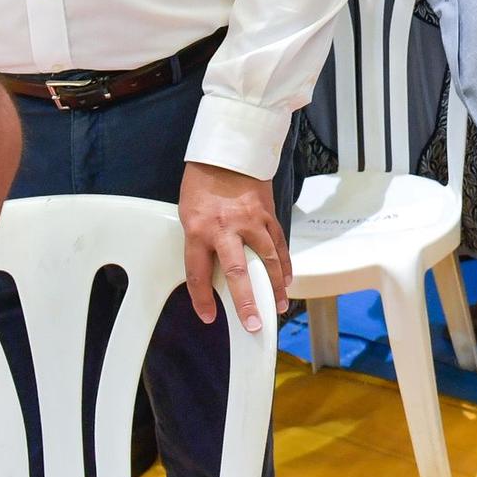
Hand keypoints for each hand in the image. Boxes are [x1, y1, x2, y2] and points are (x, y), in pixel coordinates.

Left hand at [177, 161, 288, 331]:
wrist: (228, 152)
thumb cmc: (202, 183)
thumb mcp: (189, 215)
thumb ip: (200, 243)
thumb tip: (212, 271)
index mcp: (199, 230)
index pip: (198, 273)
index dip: (202, 299)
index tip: (209, 316)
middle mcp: (226, 228)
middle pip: (238, 272)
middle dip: (247, 301)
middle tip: (254, 324)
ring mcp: (251, 221)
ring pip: (267, 259)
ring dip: (275, 286)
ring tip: (279, 306)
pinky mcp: (267, 214)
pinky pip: (278, 243)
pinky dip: (284, 263)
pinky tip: (287, 279)